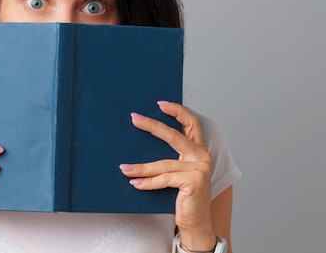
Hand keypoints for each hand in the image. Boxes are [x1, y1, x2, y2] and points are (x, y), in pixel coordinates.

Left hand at [119, 101, 215, 248]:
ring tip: (124, 168)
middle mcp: (202, 156)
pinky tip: (134, 182)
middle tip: (134, 118)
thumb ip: (170, 157)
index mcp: (199, 150)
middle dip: (152, 125)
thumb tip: (142, 142)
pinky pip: (164, 179)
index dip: (177, 111)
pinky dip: (147, 182)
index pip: (192, 123)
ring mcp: (199, 169)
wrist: (196, 222)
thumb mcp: (178, 172)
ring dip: (141, 167)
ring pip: (163, 163)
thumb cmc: (184, 196)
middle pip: (174, 135)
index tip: (160, 103)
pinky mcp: (193, 181)